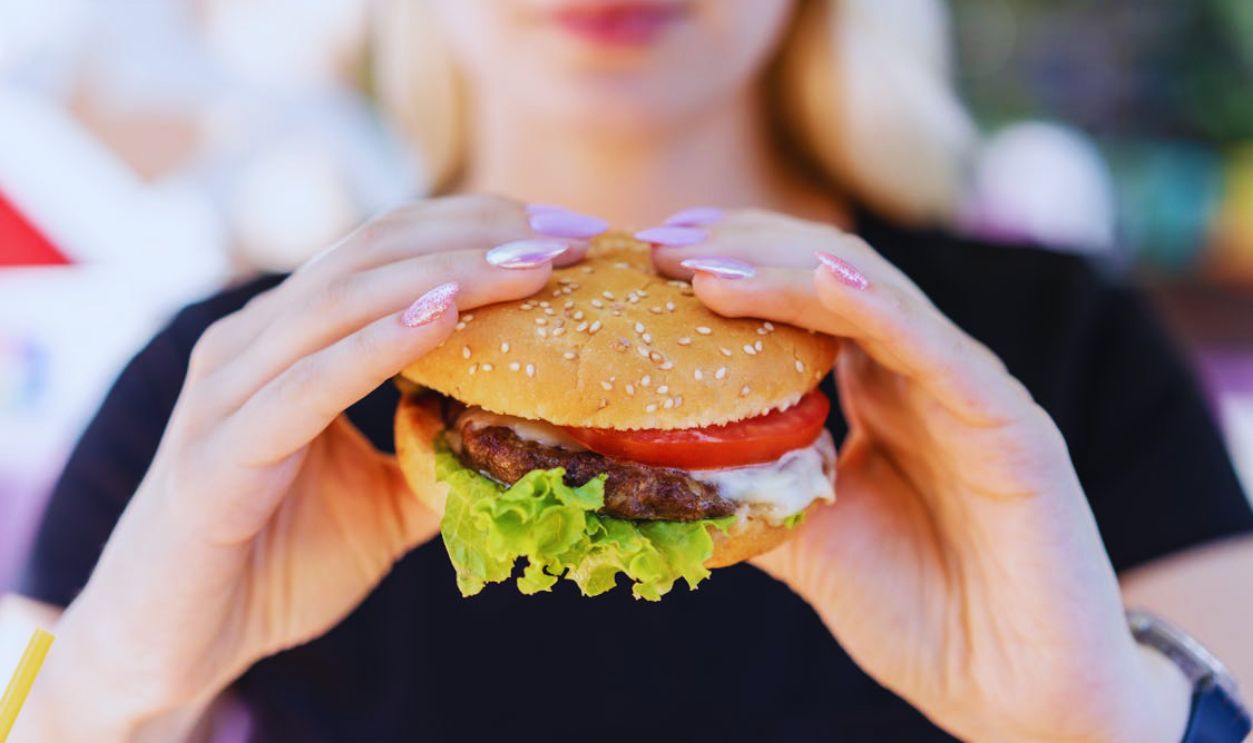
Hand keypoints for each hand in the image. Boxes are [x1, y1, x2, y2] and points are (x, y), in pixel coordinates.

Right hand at [18, 196, 596, 740]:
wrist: (178, 644)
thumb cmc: (275, 561)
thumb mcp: (386, 500)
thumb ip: (442, 455)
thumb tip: (531, 434)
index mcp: (290, 339)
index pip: (389, 247)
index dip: (479, 226)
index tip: (568, 230)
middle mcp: (253, 342)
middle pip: (373, 251)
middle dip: (479, 235)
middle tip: (572, 236)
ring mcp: (228, 390)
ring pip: (342, 299)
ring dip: (448, 274)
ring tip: (531, 266)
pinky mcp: (217, 454)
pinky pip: (306, 384)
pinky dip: (377, 343)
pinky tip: (443, 314)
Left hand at [645, 209, 1191, 742]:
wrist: (1010, 688)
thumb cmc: (919, 611)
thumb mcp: (807, 540)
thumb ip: (749, 490)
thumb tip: (651, 466)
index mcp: (879, 388)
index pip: (799, 296)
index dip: (729, 266)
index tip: (650, 258)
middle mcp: (921, 371)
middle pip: (829, 273)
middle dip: (742, 248)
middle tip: (661, 245)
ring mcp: (967, 389)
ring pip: (874, 294)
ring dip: (785, 269)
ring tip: (705, 264)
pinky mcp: (1012, 424)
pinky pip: (937, 350)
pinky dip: (876, 307)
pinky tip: (821, 279)